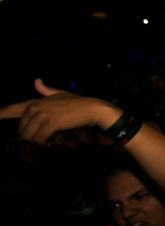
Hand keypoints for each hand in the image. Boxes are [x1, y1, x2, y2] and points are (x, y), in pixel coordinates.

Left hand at [0, 79, 119, 145]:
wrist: (92, 109)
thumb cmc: (77, 104)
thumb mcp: (59, 95)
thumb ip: (46, 90)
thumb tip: (36, 81)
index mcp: (34, 102)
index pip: (10, 109)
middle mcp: (35, 107)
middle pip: (21, 130)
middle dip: (32, 136)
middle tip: (46, 135)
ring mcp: (42, 115)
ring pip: (29, 137)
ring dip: (39, 141)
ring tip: (50, 138)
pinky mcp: (49, 123)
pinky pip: (39, 140)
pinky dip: (46, 143)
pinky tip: (54, 140)